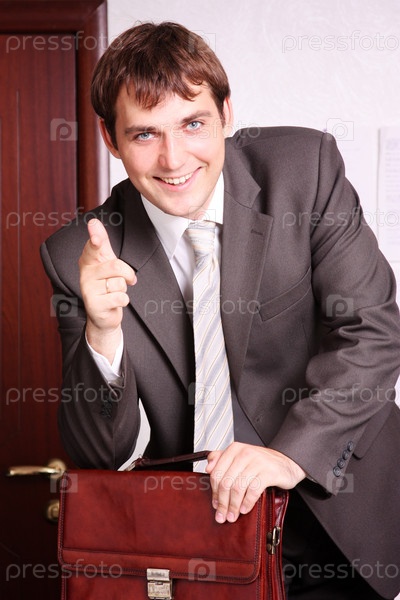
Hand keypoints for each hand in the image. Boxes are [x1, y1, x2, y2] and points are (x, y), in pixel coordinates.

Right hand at [79, 218, 135, 362]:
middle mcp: (85, 274)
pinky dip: (123, 300)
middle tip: (126, 280)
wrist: (104, 315)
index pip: (93, 247)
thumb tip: (93, 221)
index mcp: (88, 261)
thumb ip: (102, 243)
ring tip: (114, 292)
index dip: (96, 239)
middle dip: (127, 274)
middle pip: (115, 265)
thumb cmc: (106, 284)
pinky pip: (119, 297)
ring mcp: (88, 290)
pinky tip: (114, 302)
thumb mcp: (106, 262)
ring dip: (123, 289)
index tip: (96, 232)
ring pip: (119, 283)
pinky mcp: (94, 305)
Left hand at [206, 442, 305, 523]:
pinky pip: (253, 490)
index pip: (217, 473)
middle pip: (226, 482)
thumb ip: (222, 459)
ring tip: (233, 516)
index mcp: (234, 449)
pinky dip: (247, 502)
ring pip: (237, 488)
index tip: (215, 504)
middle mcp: (244, 453)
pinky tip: (244, 509)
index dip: (214, 492)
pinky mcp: (269, 472)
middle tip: (222, 515)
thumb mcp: (240, 457)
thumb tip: (208, 467)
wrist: (287, 462)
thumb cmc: (262, 462)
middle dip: (222, 502)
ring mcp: (257, 462)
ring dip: (233, 506)